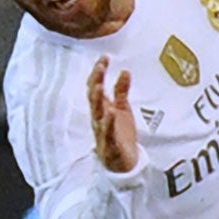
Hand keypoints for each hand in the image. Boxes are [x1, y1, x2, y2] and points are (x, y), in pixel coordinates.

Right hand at [86, 56, 137, 172]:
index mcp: (102, 107)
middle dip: (95, 80)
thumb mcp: (122, 109)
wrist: (123, 162)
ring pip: (96, 113)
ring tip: (99, 85)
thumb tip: (125, 71)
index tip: (104, 57)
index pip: (95, 86)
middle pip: (93, 96)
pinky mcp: (110, 144)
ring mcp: (102, 130)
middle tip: (100, 66)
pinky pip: (107, 132)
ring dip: (96, 99)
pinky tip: (110, 112)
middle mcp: (99, 117)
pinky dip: (108, 122)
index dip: (98, 71)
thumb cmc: (120, 134)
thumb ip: (121, 91)